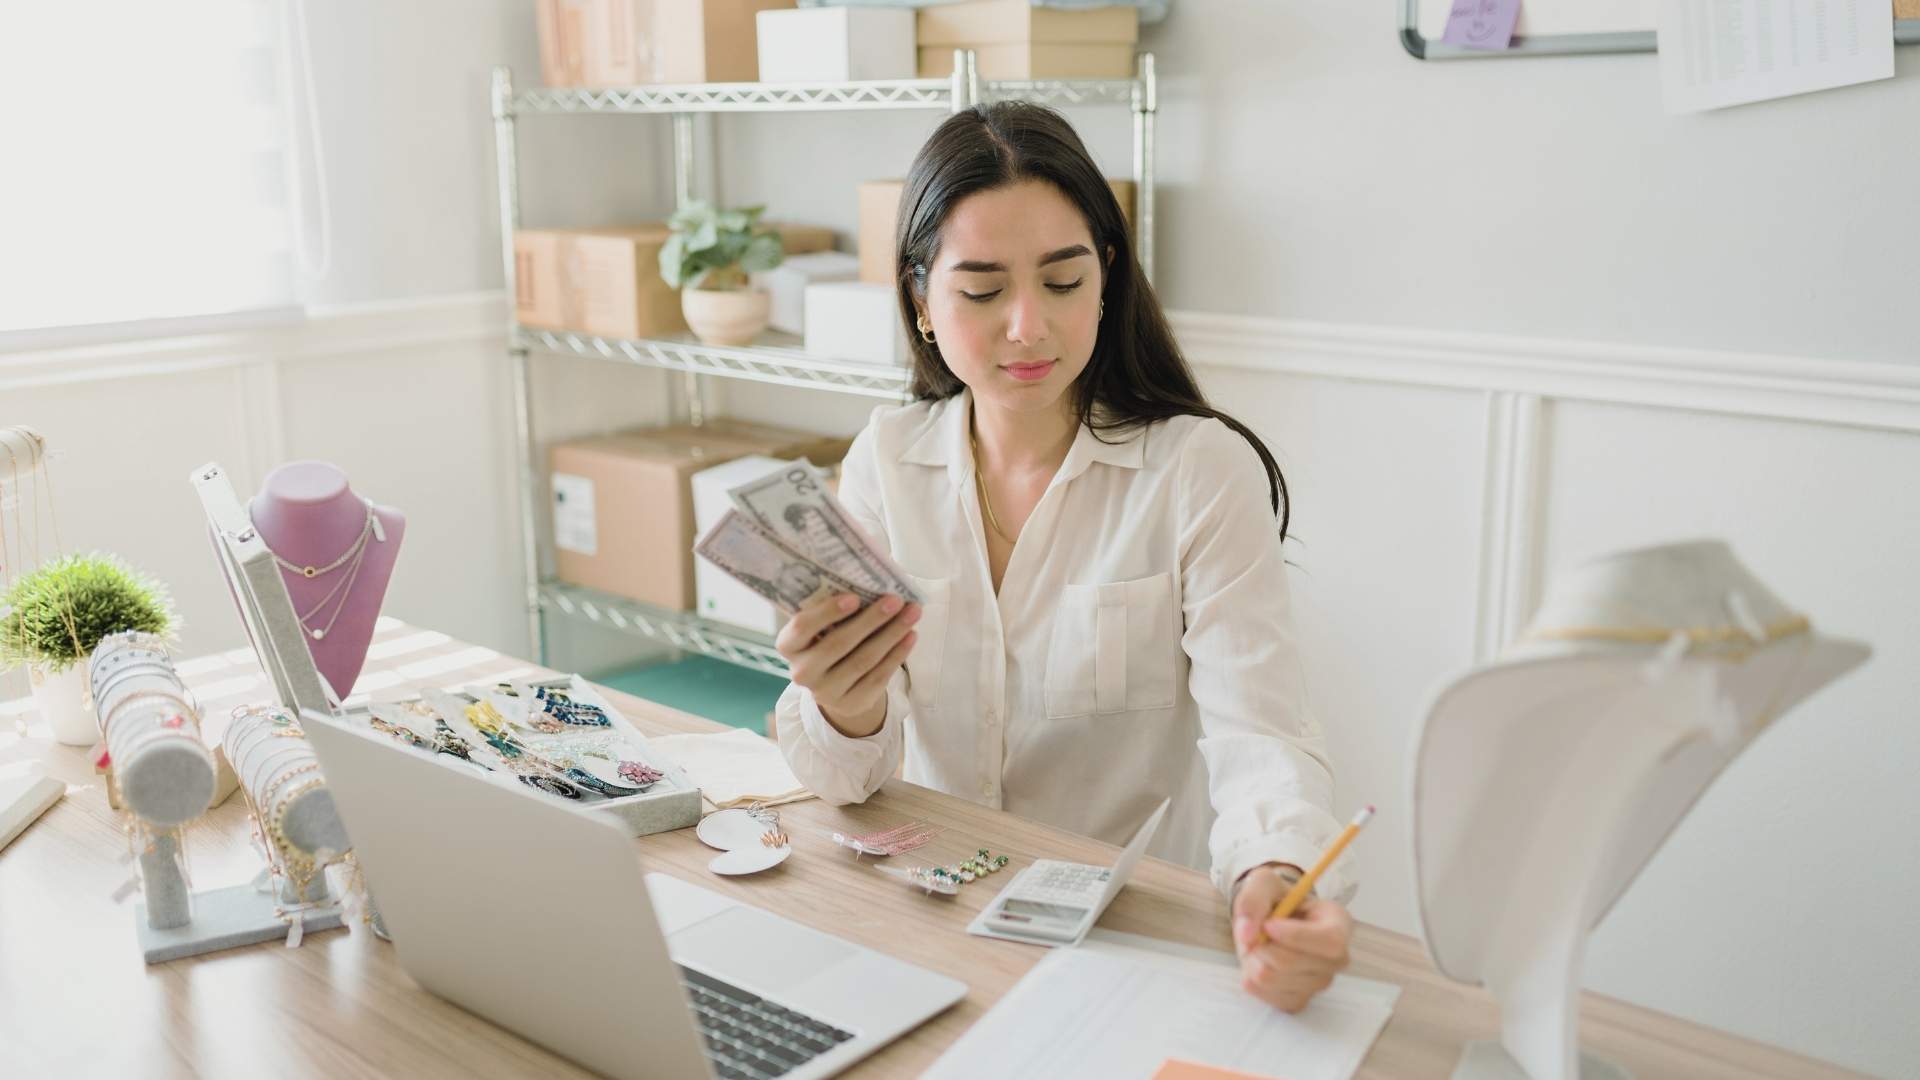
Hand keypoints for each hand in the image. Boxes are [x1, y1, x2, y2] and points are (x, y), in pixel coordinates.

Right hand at [775, 592, 919, 736]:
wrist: (835, 685)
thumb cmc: (830, 640)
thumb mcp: (823, 626)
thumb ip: (837, 604)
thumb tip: (872, 573)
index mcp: (789, 644)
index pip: (803, 626)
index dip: (828, 612)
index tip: (855, 597)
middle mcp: (801, 671)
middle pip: (838, 643)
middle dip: (871, 620)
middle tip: (896, 600)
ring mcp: (825, 692)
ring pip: (863, 660)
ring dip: (891, 634)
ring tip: (912, 613)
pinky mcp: (851, 703)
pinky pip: (878, 676)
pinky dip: (897, 654)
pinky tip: (911, 636)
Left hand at [1230, 864, 1352, 1012]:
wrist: (1271, 921)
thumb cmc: (1276, 900)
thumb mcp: (1263, 884)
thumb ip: (1253, 900)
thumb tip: (1246, 934)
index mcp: (1339, 923)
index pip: (1329, 940)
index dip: (1295, 936)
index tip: (1268, 924)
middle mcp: (1337, 958)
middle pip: (1293, 963)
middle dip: (1263, 945)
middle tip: (1258, 931)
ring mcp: (1319, 984)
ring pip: (1272, 979)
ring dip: (1253, 959)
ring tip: (1260, 945)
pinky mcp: (1298, 1001)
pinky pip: (1265, 995)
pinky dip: (1252, 976)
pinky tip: (1259, 962)